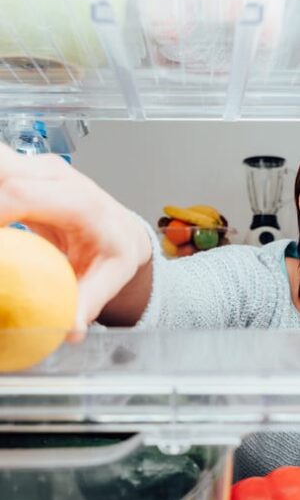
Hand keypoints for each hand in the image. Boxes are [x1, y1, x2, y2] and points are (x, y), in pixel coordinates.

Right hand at [0, 143, 151, 331]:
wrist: (121, 230)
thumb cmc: (114, 251)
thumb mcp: (110, 279)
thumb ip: (87, 302)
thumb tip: (70, 330)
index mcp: (78, 201)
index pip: (20, 194)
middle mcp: (56, 176)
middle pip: (3, 172)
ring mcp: (38, 168)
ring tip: (2, 237)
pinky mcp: (24, 171)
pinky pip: (0, 173)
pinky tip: (0, 228)